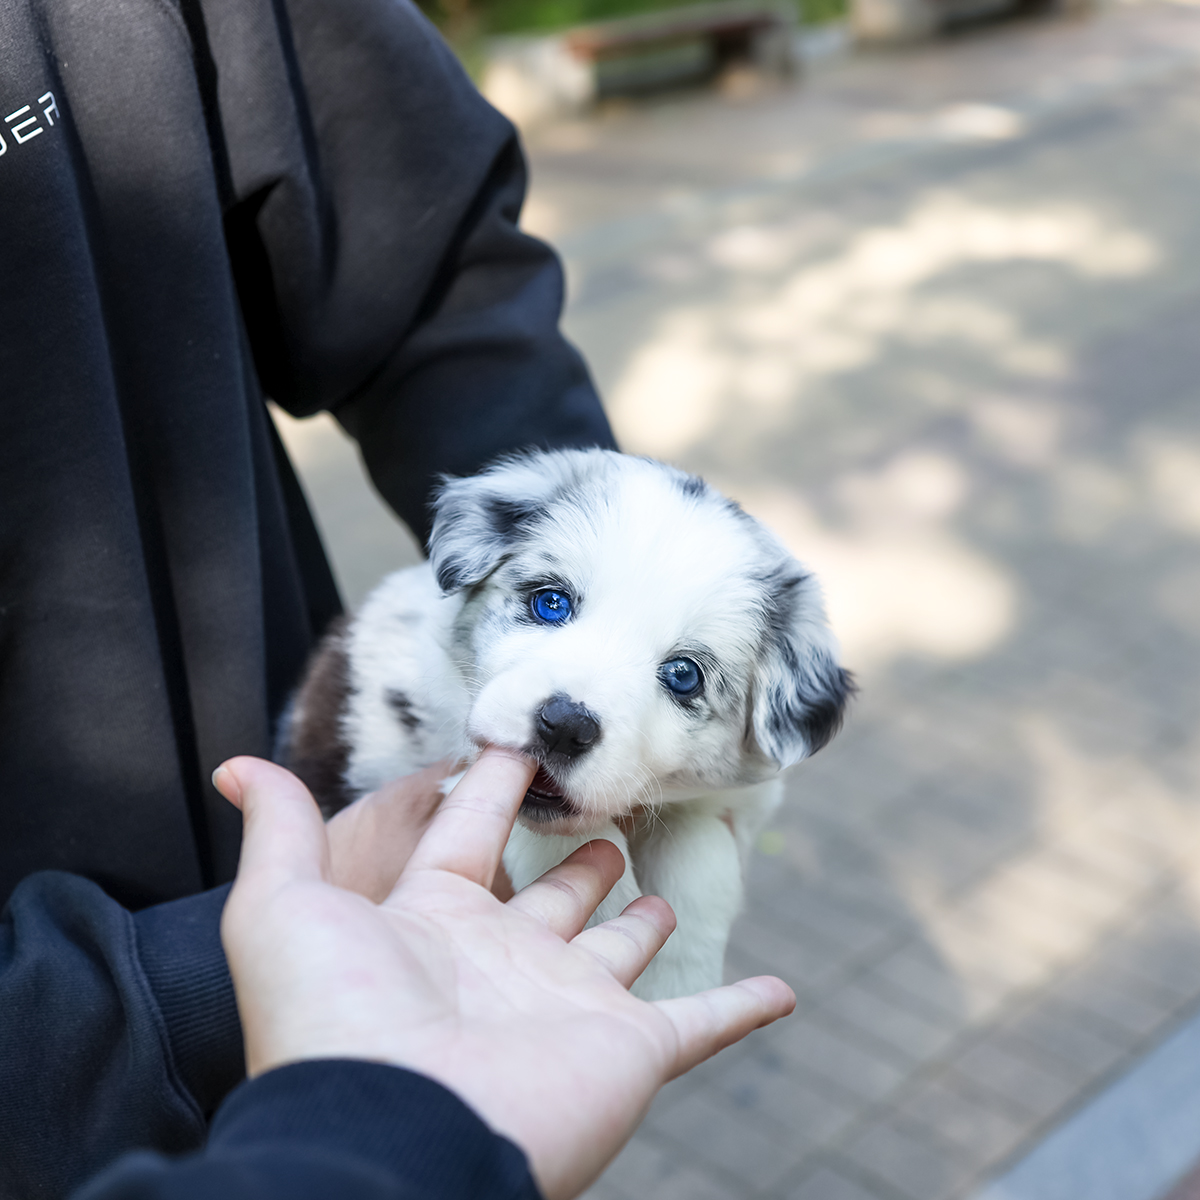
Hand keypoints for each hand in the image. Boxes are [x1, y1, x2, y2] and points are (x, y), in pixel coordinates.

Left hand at [215, 750, 795, 1199]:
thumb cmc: (331, 1019)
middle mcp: (506, 962)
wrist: (390, 1134)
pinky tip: (784, 991)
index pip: (471, 835)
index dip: (492, 787)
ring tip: (657, 891)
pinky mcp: (628, 1050)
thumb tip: (235, 765)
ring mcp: (571, 1006)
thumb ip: (278, 829)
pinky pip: (702, 1025)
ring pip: (620, 954)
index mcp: (435, 923)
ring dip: (640, 925)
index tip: (522, 741)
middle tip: (604, 819)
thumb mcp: (283, 907)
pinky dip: (743, 1008)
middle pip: (552, 898)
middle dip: (576, 860)